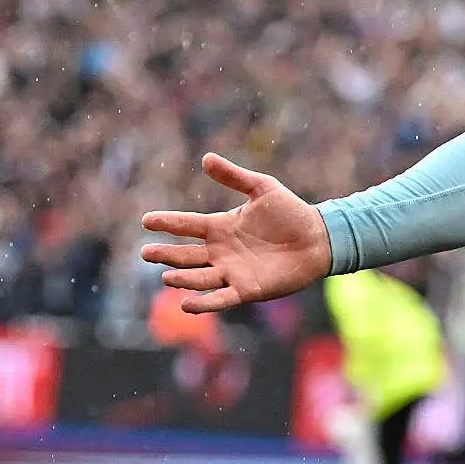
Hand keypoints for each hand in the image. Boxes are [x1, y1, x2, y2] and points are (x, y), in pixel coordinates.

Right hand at [138, 153, 332, 312]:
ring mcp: (232, 272)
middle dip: (166, 254)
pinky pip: (221, 298)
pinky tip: (187, 305)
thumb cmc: (291, 212)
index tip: (146, 220)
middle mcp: (221, 251)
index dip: (167, 223)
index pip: (186, 224)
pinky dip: (204, 304)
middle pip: (187, 255)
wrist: (318, 238)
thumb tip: (206, 158)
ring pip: (200, 278)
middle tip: (146, 253)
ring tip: (167, 277)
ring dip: (183, 279)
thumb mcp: (262, 188)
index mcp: (220, 226)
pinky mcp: (247, 289)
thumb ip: (234, 175)